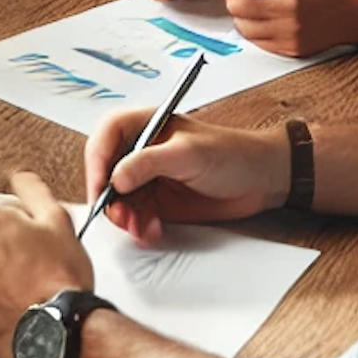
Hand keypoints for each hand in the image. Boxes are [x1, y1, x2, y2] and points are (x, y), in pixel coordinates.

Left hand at [0, 171, 94, 357]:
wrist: (56, 332)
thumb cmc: (58, 277)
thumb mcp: (58, 220)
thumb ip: (33, 190)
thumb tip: (20, 177)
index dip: (19, 221)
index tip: (34, 238)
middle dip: (2, 245)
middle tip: (32, 263)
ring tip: (24, 288)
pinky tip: (13, 305)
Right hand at [83, 108, 286, 246]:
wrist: (261, 180)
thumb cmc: (231, 153)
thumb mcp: (187, 154)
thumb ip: (148, 163)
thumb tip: (115, 178)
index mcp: (143, 125)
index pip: (105, 138)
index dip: (96, 163)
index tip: (101, 189)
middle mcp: (141, 150)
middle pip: (106, 173)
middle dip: (110, 198)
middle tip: (121, 217)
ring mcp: (148, 177)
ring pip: (119, 199)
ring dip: (125, 218)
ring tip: (142, 229)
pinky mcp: (158, 201)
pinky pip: (136, 216)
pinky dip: (140, 227)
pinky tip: (153, 232)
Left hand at [198, 0, 357, 56]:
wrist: (349, 12)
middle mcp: (290, 5)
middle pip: (237, 4)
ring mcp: (291, 30)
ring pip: (242, 25)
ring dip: (241, 16)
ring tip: (255, 9)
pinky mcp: (291, 48)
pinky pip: (256, 42)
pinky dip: (253, 32)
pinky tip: (265, 22)